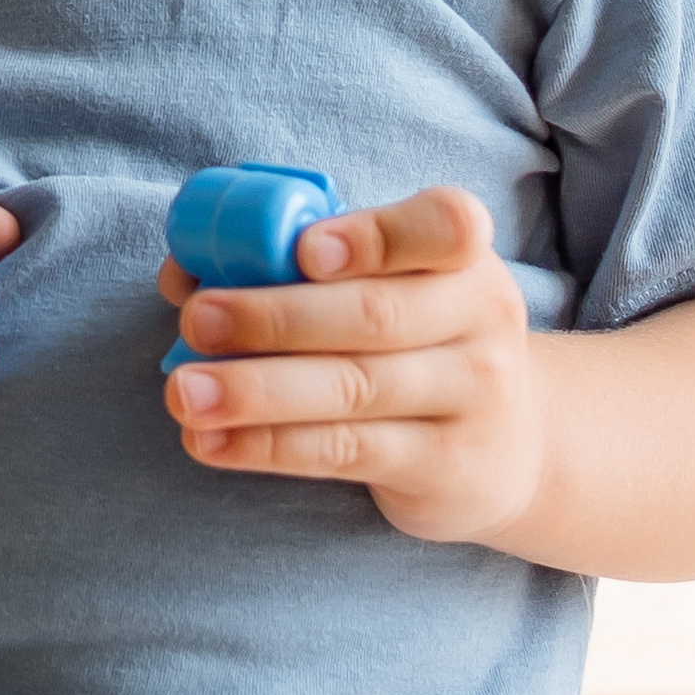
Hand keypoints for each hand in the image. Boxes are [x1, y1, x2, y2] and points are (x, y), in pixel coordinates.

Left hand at [163, 184, 546, 542]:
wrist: (511, 447)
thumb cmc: (413, 342)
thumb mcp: (384, 289)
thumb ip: (295, 266)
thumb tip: (184, 270)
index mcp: (461, 257)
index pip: (444, 228)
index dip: (374, 236)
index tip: (303, 249)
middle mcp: (481, 321)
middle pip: (374, 315)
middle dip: (273, 316)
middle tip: (194, 321)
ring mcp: (473, 398)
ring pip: (353, 388)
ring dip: (256, 389)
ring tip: (184, 392)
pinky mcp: (445, 466)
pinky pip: (345, 451)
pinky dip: (268, 445)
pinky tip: (210, 441)